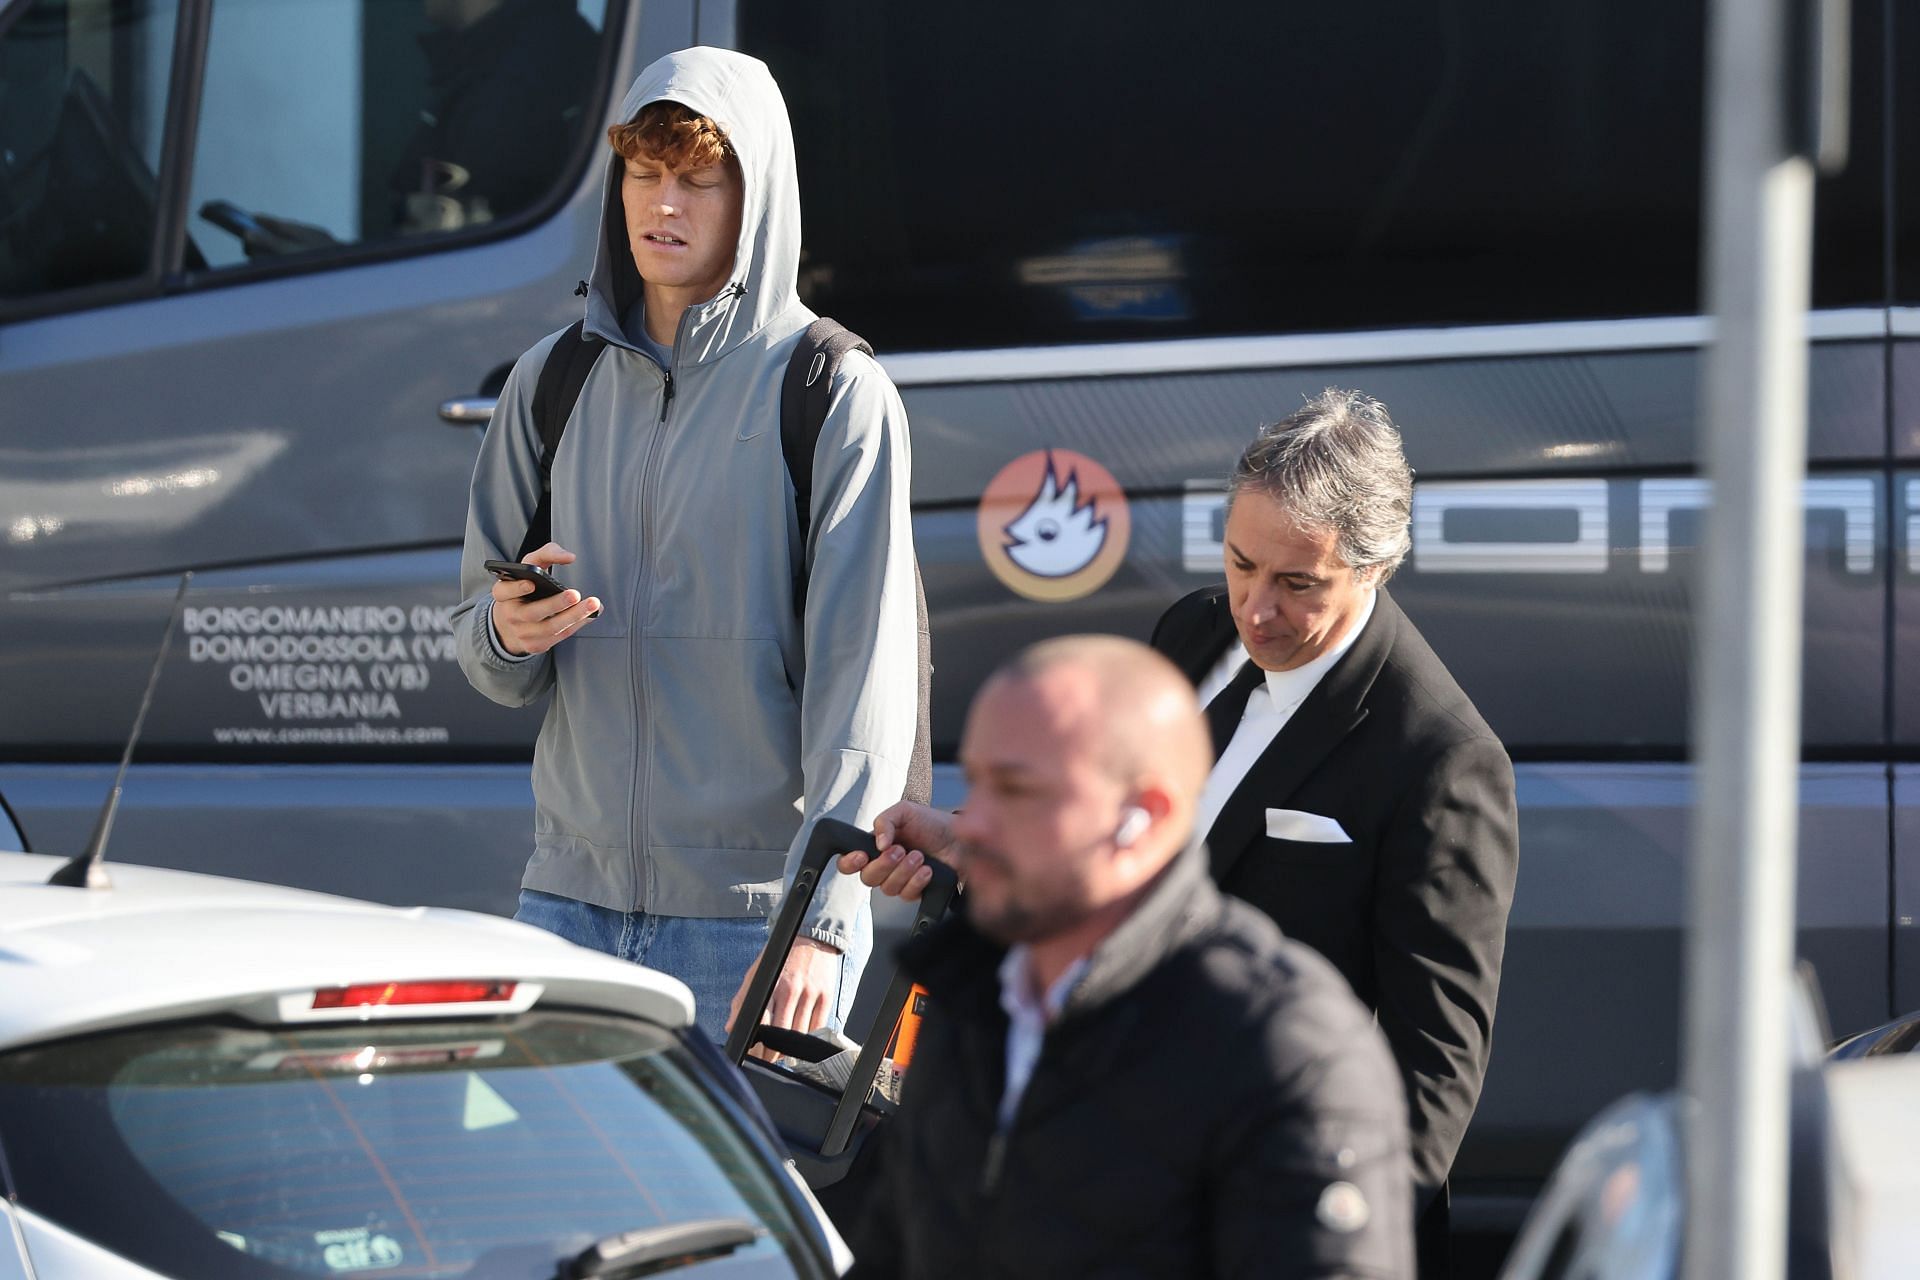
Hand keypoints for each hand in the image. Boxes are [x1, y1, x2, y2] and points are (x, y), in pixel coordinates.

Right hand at [490, 542, 601, 655]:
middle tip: (574, 594)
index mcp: (503, 593)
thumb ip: (547, 554)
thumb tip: (569, 557)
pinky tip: (590, 615)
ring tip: (593, 605)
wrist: (512, 623)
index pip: (503, 591)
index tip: (530, 583)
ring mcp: (522, 633)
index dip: (515, 588)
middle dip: (555, 604)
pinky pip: (559, 636)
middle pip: (532, 613)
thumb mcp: (530, 566)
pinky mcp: (535, 645)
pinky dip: (576, 625)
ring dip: (573, 616)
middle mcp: (510, 615)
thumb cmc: (526, 588)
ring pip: (549, 628)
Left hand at [726, 936, 843, 1056]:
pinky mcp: (826, 997)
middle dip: (772, 1052)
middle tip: (766, 1060)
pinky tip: (798, 1044)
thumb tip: (731, 1026)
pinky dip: (806, 1040)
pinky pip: (817, 1027)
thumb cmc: (782, 958)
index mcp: (771, 984)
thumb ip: (743, 1000)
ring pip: (799, 1034)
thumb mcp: (757, 973)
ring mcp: (810, 994)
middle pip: (781, 1032)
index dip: (756, 1043)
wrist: (813, 938)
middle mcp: (791, 989)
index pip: (761, 1022)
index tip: (753, 1054)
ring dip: (789, 1050)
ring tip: (780, 1055)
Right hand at [836, 801, 957, 901]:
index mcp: (875, 848)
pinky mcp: (916, 891)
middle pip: (868, 878)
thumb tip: (877, 843)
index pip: (849, 863)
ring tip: (919, 856)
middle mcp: (885, 866)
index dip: (849, 863)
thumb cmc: (931, 823)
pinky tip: (927, 870)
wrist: (960, 837)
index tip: (862, 856)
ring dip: (904, 871)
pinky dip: (917, 881)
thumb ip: (884, 822)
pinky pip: (907, 895)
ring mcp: (899, 880)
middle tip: (901, 850)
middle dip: (884, 865)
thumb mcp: (905, 812)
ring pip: (888, 888)